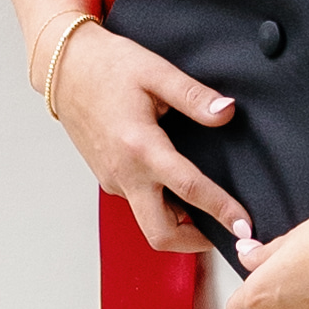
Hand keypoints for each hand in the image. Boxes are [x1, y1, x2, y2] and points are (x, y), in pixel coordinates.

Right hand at [50, 23, 253, 266]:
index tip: (244, 226)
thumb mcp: (155, 72)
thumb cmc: (106, 66)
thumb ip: (194, 96)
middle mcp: (124, 172)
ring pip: (149, 222)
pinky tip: (179, 188)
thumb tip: (226, 112)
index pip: (188, 189)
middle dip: (195, 242)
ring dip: (180, 225)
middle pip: (160, 233)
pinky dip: (163, 207)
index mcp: (139, 146)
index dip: (221, 210)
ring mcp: (113, 179)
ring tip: (209, 210)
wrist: (64, 68)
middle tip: (226, 231)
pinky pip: (139, 204)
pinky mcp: (108, 178)